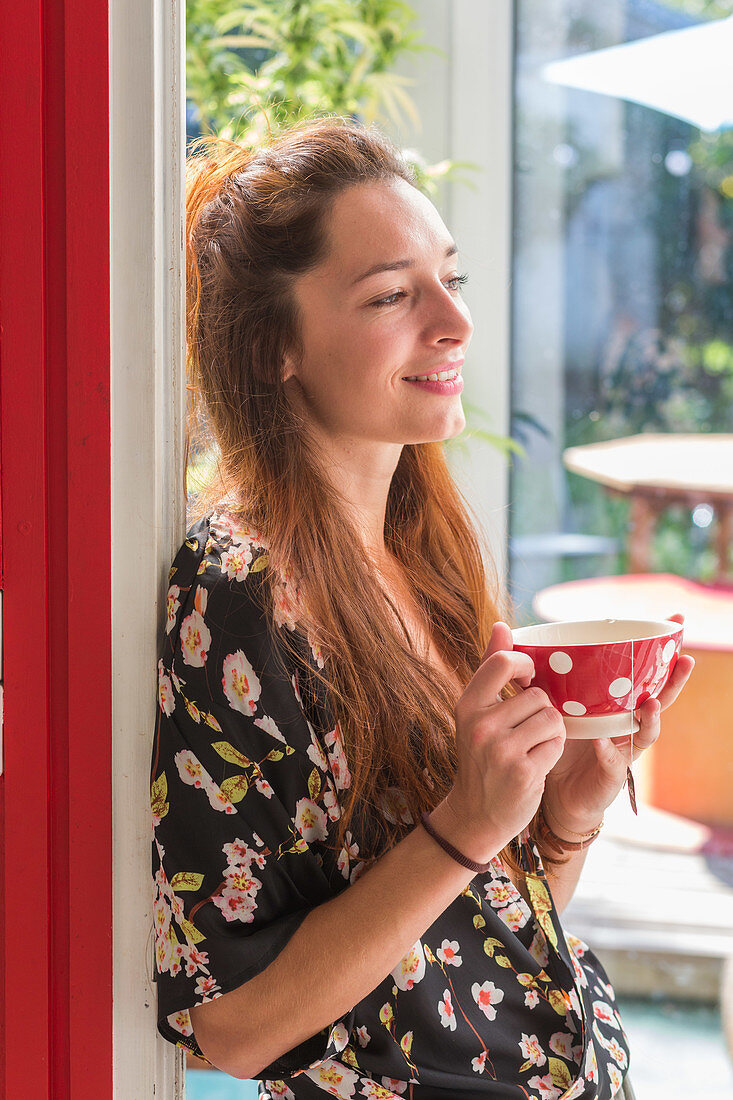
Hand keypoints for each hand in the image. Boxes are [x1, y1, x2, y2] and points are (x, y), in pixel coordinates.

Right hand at [435, 621, 566, 863]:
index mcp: (467, 706)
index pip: (502, 663)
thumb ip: (491, 669)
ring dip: (552, 733)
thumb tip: (501, 625)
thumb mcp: (477, 713)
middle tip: (528, 731)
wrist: (475, 815)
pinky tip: (536, 765)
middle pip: (538, 695)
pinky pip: (556, 745)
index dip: (526, 664)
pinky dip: (552, 753)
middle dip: (543, 711)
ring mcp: (501, 750)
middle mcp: (480, 725)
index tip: (530, 676)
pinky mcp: (522, 772)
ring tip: (533, 748)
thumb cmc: (482, 758)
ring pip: (552, 719)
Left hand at [541, 612, 695, 834]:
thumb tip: (504, 629)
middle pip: (659, 696)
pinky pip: (614, 763)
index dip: (661, 650)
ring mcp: (623, 749)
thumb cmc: (555, 741)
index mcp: (616, 703)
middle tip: (685, 657)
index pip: (643, 672)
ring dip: (652, 717)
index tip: (675, 620)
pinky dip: (609, 753)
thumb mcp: (544, 701)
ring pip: (647, 731)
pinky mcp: (611, 775)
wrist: (551, 790)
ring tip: (652, 703)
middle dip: (674, 677)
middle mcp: (626, 723)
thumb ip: (528, 670)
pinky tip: (601, 743)